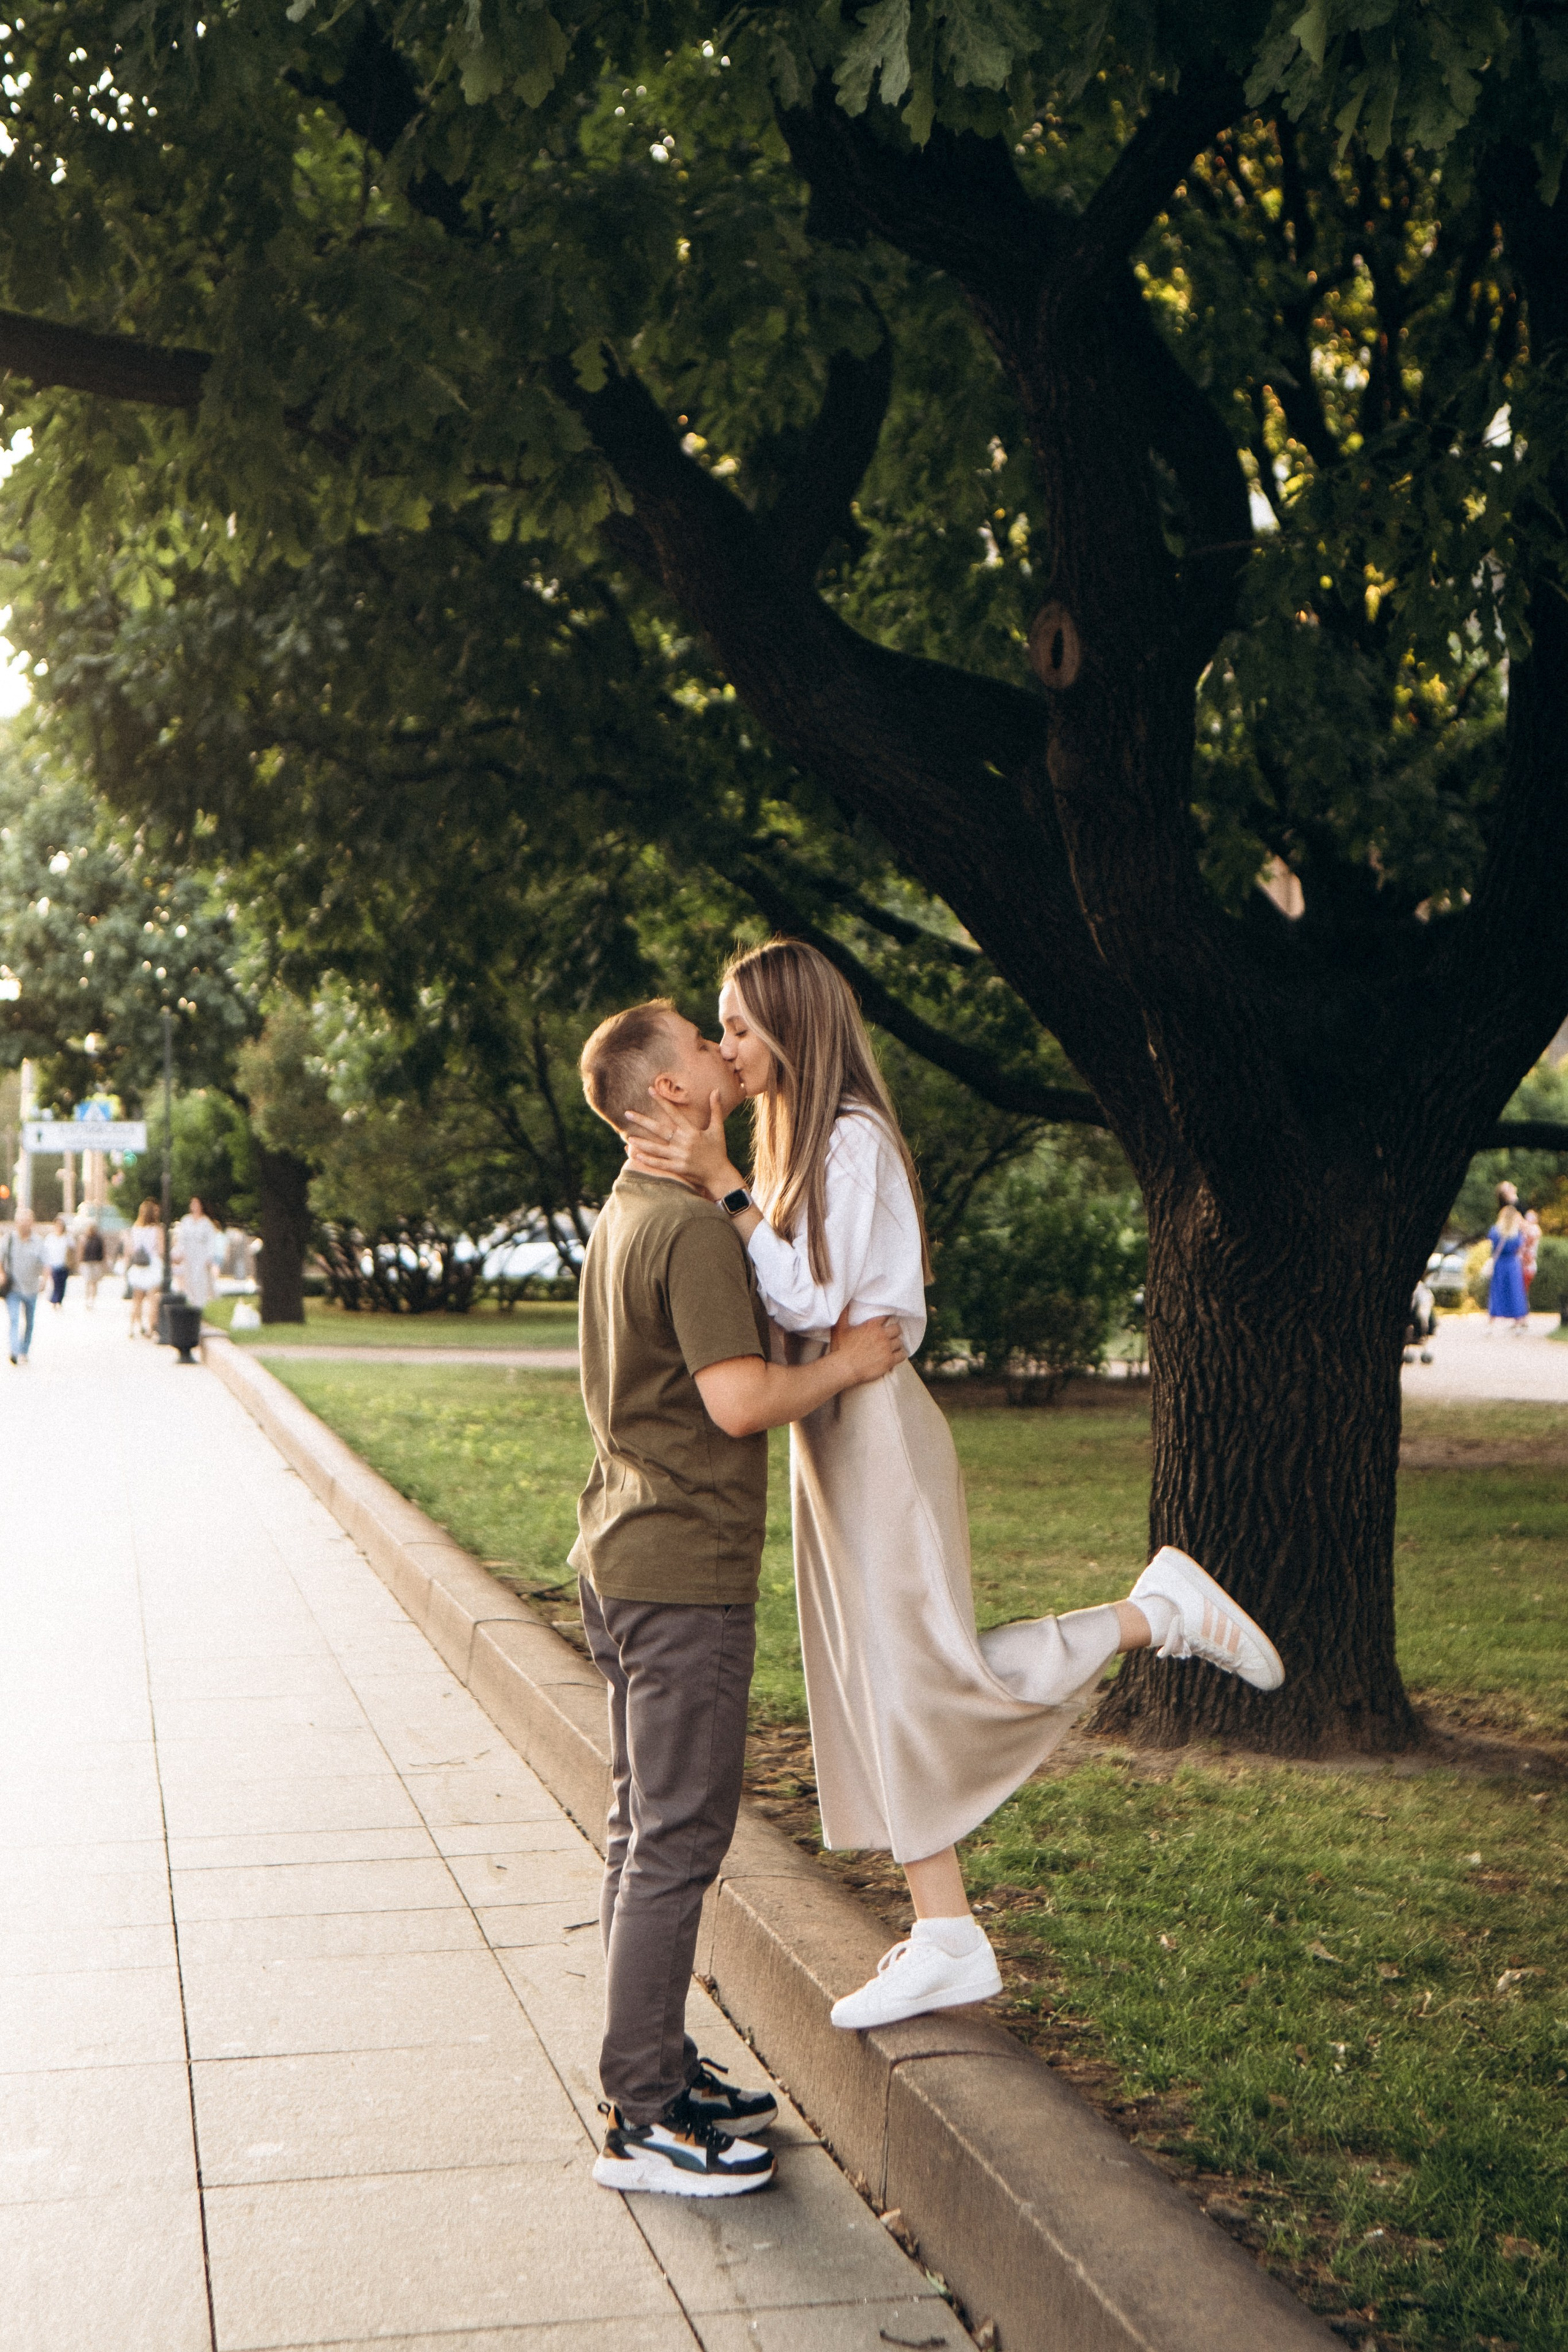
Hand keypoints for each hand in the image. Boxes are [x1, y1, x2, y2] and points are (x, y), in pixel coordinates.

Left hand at [623, 1090, 739, 1199]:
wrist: (719, 1174)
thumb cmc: (718, 1150)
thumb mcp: (718, 1128)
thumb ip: (716, 1109)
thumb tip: (716, 1090)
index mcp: (692, 1131)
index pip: (674, 1113)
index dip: (662, 1101)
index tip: (650, 1090)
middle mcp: (684, 1143)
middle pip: (659, 1129)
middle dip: (642, 1121)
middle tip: (627, 1113)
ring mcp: (679, 1157)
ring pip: (655, 1148)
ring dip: (640, 1142)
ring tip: (627, 1136)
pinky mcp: (677, 1168)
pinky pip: (659, 1163)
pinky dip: (647, 1159)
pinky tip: (635, 1154)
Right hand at [828, 1306, 905, 1386]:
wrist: (844, 1368)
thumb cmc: (841, 1349)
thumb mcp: (839, 1329)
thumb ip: (844, 1314)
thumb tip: (845, 1302)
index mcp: (872, 1326)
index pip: (886, 1317)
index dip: (886, 1319)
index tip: (886, 1321)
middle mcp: (882, 1335)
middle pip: (897, 1328)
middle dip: (894, 1331)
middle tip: (890, 1335)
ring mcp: (887, 1348)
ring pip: (899, 1342)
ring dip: (896, 1344)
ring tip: (893, 1346)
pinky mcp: (889, 1360)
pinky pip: (902, 1355)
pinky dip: (900, 1355)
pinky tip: (897, 1355)